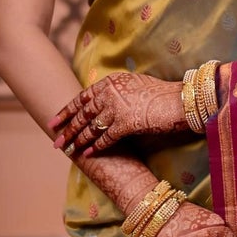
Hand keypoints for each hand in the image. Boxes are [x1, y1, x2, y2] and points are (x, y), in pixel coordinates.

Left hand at [50, 72, 187, 155]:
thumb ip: (117, 91)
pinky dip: (95, 147)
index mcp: (111, 81)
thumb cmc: (162, 95)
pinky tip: (86, 154)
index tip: (55, 121)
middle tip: (55, 141)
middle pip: (83, 113)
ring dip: (78, 140)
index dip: (67, 110)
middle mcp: (111, 92)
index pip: (83, 97)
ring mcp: (117, 107)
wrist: (182, 101)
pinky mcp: (126, 122)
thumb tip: (103, 102)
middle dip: (68, 129)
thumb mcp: (135, 85)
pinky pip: (105, 138)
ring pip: (91, 127)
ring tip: (67, 150)